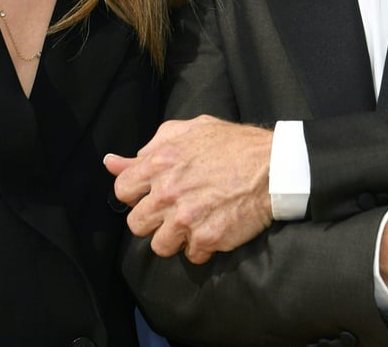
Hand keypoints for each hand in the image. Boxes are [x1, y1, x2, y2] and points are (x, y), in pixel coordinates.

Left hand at [104, 115, 273, 262]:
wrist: (275, 166)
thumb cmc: (233, 144)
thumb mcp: (190, 131)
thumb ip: (150, 147)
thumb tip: (112, 163)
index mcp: (160, 162)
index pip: (123, 190)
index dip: (136, 194)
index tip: (151, 194)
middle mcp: (168, 192)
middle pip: (136, 223)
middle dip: (152, 219)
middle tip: (174, 210)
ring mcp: (187, 218)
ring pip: (160, 245)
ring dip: (175, 237)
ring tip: (194, 223)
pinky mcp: (208, 238)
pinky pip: (191, 255)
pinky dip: (201, 247)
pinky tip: (213, 228)